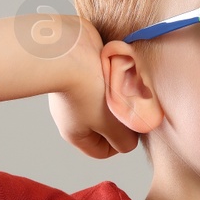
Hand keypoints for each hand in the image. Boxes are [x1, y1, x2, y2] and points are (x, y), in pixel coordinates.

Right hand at [48, 20, 140, 158]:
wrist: (69, 47)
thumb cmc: (88, 87)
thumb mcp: (111, 123)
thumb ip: (123, 140)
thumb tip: (129, 140)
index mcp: (74, 133)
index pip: (103, 151)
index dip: (120, 143)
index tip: (129, 125)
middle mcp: (70, 115)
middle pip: (105, 125)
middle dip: (120, 116)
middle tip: (127, 102)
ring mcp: (73, 92)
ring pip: (105, 102)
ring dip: (117, 95)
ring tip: (119, 84)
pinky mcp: (79, 72)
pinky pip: (101, 81)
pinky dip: (110, 77)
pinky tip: (113, 70)